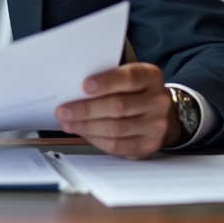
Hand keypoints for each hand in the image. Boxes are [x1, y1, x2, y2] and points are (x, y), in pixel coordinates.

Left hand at [55, 62, 180, 158]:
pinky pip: (117, 145)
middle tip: (65, 110)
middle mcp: (158, 101)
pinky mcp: (148, 145)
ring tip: (68, 123)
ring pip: (115, 128)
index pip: (129, 78)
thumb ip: (108, 80)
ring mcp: (156, 125)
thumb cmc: (134, 92)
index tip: (85, 86)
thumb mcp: (127, 78)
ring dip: (87, 126)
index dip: (106, 82)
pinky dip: (95, 139)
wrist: (158, 114)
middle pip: (118, 106)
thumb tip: (74, 90)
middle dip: (86, 109)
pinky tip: (83, 132)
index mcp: (151, 77)